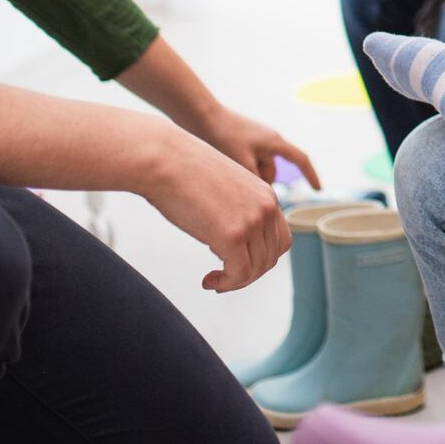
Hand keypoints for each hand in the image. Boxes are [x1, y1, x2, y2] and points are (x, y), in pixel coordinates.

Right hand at [140, 128, 291, 291]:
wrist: (165, 159)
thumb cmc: (184, 173)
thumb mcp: (224, 190)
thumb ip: (237, 211)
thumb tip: (232, 240)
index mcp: (266, 194)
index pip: (280, 239)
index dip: (260, 258)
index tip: (237, 264)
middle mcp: (266, 207)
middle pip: (271, 256)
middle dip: (248, 273)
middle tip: (224, 277)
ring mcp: (252, 220)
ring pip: (256, 269)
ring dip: (235, 281)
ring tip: (213, 280)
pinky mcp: (233, 234)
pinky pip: (239, 274)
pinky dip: (226, 284)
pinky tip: (208, 281)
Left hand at [183, 103, 321, 188]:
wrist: (202, 116)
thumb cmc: (223, 137)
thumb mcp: (242, 163)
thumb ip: (255, 181)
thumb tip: (263, 197)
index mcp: (274, 142)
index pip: (301, 160)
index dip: (311, 175)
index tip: (317, 189)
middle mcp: (269, 140)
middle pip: (273, 170)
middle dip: (260, 181)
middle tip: (239, 184)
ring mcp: (257, 140)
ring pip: (260, 168)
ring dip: (248, 175)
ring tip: (228, 172)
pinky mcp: (244, 141)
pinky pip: (249, 161)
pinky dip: (241, 169)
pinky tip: (224, 167)